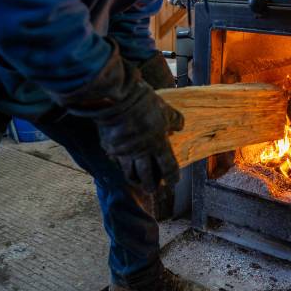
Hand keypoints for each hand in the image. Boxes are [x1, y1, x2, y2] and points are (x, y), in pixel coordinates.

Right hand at [52, 40, 183, 192]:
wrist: (118, 99)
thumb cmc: (145, 102)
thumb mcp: (165, 109)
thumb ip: (174, 120)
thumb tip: (180, 127)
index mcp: (158, 144)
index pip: (168, 167)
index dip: (171, 177)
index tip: (173, 183)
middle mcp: (142, 152)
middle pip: (147, 176)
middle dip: (151, 186)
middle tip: (152, 191)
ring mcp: (125, 152)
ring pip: (130, 173)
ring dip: (134, 180)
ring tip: (137, 183)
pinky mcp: (110, 147)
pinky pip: (116, 162)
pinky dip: (120, 167)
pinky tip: (121, 167)